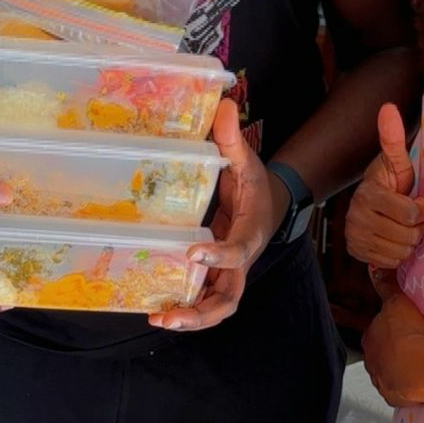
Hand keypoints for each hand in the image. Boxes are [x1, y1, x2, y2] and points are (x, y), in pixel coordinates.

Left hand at [150, 98, 282, 331]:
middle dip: (202, 312)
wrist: (269, 206)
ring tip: (158, 319)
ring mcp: (228, 274)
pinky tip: (154, 309)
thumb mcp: (246, 161)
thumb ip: (232, 140)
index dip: (219, 256)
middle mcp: (240, 261)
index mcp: (250, 233)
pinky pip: (202, 298)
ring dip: (190, 317)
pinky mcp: (215, 277)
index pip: (238, 251)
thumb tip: (224, 104)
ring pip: (216, 306)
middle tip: (171, 316)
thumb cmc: (255, 186)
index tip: (194, 253)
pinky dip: (183, 308)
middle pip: (228, 298)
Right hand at [345, 103, 423, 271]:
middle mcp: (358, 217)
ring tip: (404, 229)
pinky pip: (390, 262)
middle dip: (416, 228)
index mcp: (370, 194)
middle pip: (408, 236)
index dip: (421, 210)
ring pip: (400, 252)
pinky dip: (396, 254)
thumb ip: (393, 139)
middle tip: (413, 219)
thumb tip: (388, 107)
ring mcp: (356, 237)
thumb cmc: (390, 184)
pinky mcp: (357, 252)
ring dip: (408, 243)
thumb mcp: (395, 163)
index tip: (419, 203)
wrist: (369, 207)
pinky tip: (394, 240)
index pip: (411, 213)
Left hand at [362, 275, 423, 406]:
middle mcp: (370, 361)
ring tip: (420, 364)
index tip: (404, 329)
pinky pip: (401, 390)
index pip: (377, 332)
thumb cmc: (407, 333)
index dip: (390, 330)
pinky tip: (421, 382)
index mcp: (369, 337)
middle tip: (415, 346)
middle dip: (394, 351)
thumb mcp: (397, 302)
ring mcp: (381, 381)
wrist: (417, 367)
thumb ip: (386, 286)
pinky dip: (408, 386)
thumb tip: (375, 268)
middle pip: (381, 354)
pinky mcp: (393, 397)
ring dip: (401, 369)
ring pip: (389, 373)